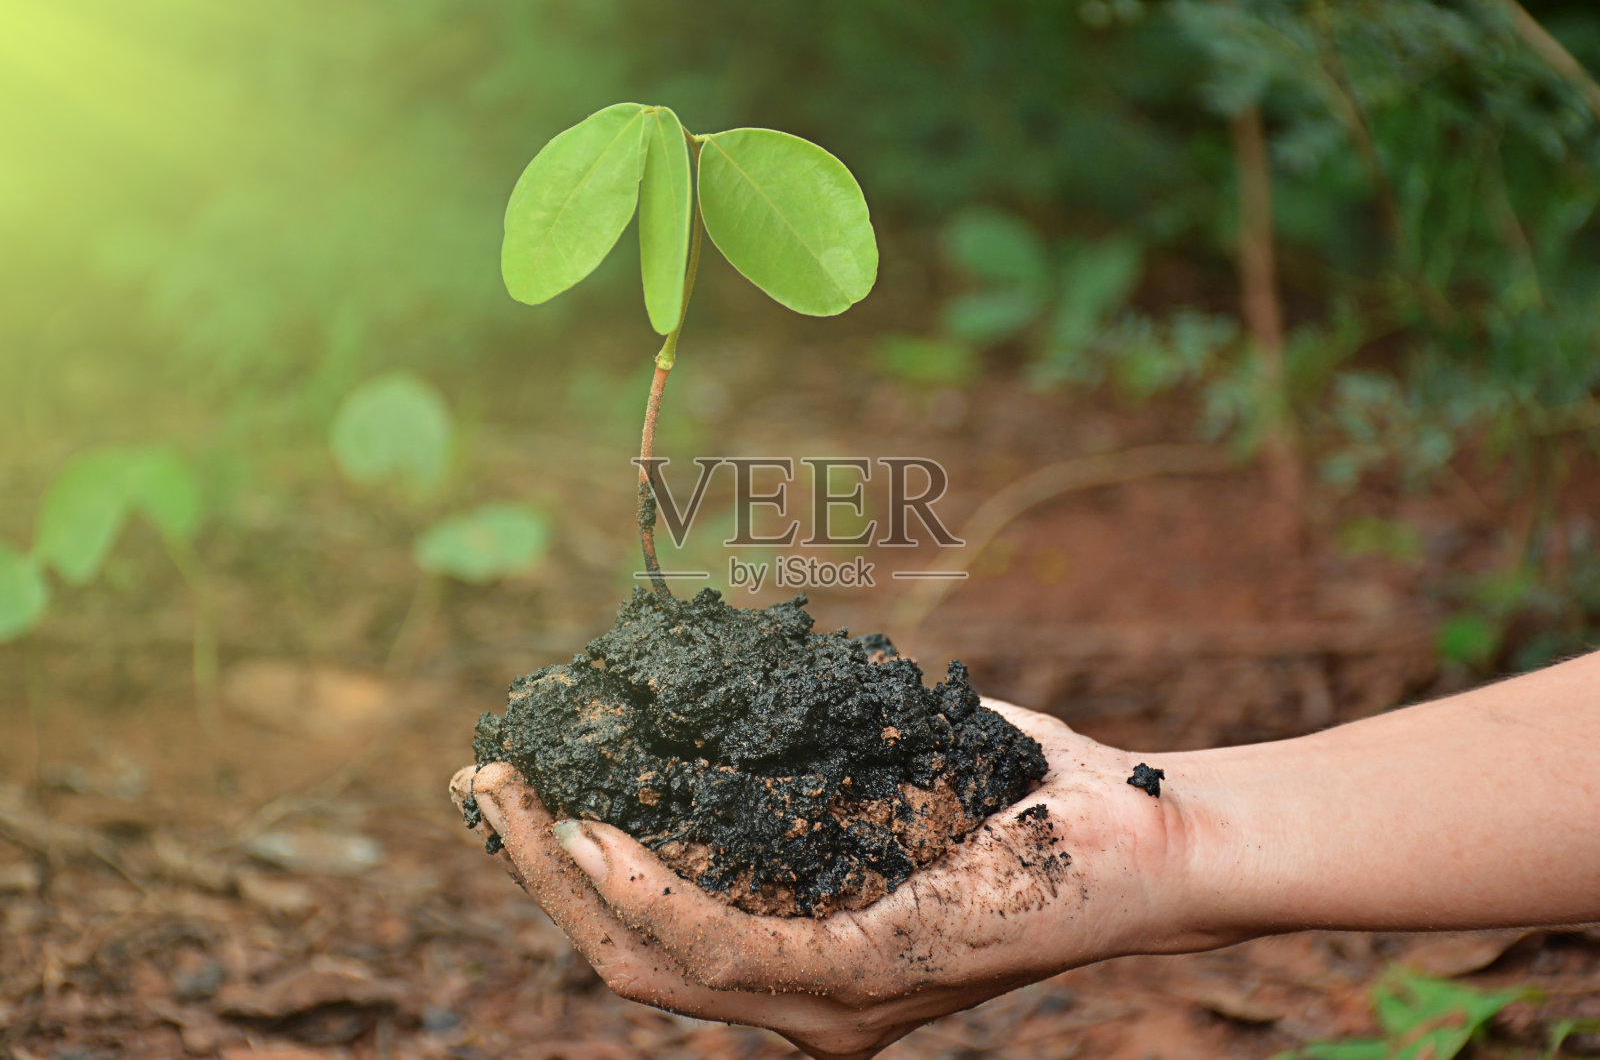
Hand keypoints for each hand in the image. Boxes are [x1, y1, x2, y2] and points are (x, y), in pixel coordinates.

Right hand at [449, 701, 1203, 1059]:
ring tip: (519, 796)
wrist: (1144, 830)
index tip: (518, 789)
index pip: (655, 942)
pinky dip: (648, 892)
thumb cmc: (1022, 791)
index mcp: (810, 970)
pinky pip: (726, 946)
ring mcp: (837, 1004)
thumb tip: (705, 692)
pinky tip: (600, 835)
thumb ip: (801, 765)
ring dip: (568, 877)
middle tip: (488, 783)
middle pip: (630, 961)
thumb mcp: (884, 775)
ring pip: (654, 962)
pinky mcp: (871, 976)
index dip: (567, 876)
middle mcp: (811, 1007)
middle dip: (542, 874)